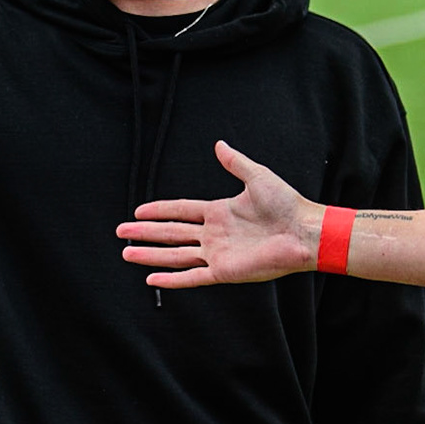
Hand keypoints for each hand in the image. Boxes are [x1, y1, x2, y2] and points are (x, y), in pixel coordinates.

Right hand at [117, 141, 320, 287]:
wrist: (304, 231)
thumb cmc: (286, 205)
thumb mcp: (257, 177)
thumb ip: (235, 163)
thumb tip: (219, 144)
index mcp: (219, 212)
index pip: (180, 211)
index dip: (159, 210)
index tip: (138, 211)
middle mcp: (214, 234)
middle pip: (171, 233)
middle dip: (145, 233)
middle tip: (121, 233)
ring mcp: (217, 254)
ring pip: (175, 255)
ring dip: (150, 255)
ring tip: (127, 253)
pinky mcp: (224, 271)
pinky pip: (192, 276)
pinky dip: (172, 279)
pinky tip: (152, 279)